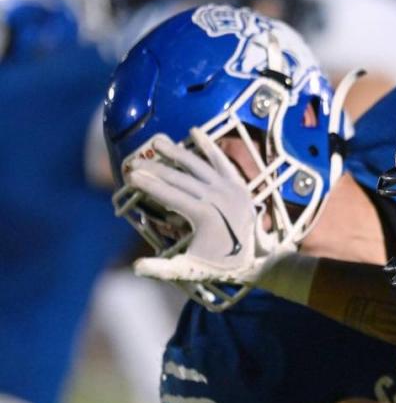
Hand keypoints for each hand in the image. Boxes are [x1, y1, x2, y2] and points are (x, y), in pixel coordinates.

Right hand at [124, 129, 289, 283]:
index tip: (130, 176)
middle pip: (179, 178)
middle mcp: (217, 197)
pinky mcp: (238, 184)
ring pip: (198, 165)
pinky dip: (209, 146)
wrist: (259, 260)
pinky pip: (222, 161)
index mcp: (204, 216)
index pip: (169, 195)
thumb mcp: (192, 270)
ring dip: (177, 152)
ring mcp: (230, 189)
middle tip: (133, 163)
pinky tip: (195, 131)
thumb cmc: (222, 265)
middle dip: (155, 169)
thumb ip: (163, 269)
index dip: (148, 185)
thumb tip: (136, 268)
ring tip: (158, 141)